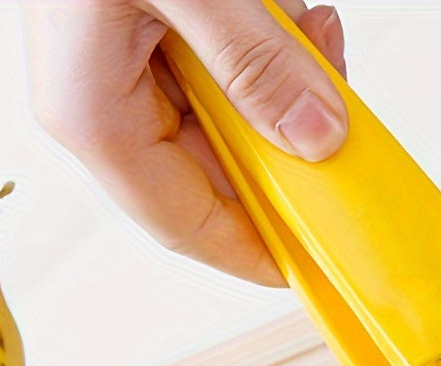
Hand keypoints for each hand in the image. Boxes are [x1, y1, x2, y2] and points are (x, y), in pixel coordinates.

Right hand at [21, 0, 348, 285]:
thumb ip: (254, 63)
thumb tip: (319, 138)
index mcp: (98, 117)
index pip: (190, 225)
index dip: (255, 254)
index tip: (313, 265)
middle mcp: (107, 110)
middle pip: (219, 178)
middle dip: (290, 152)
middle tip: (342, 122)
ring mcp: (126, 79)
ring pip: (230, 127)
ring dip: (284, 91)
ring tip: (316, 41)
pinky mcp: (148, 47)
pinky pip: (224, 77)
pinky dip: (269, 52)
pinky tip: (295, 18)